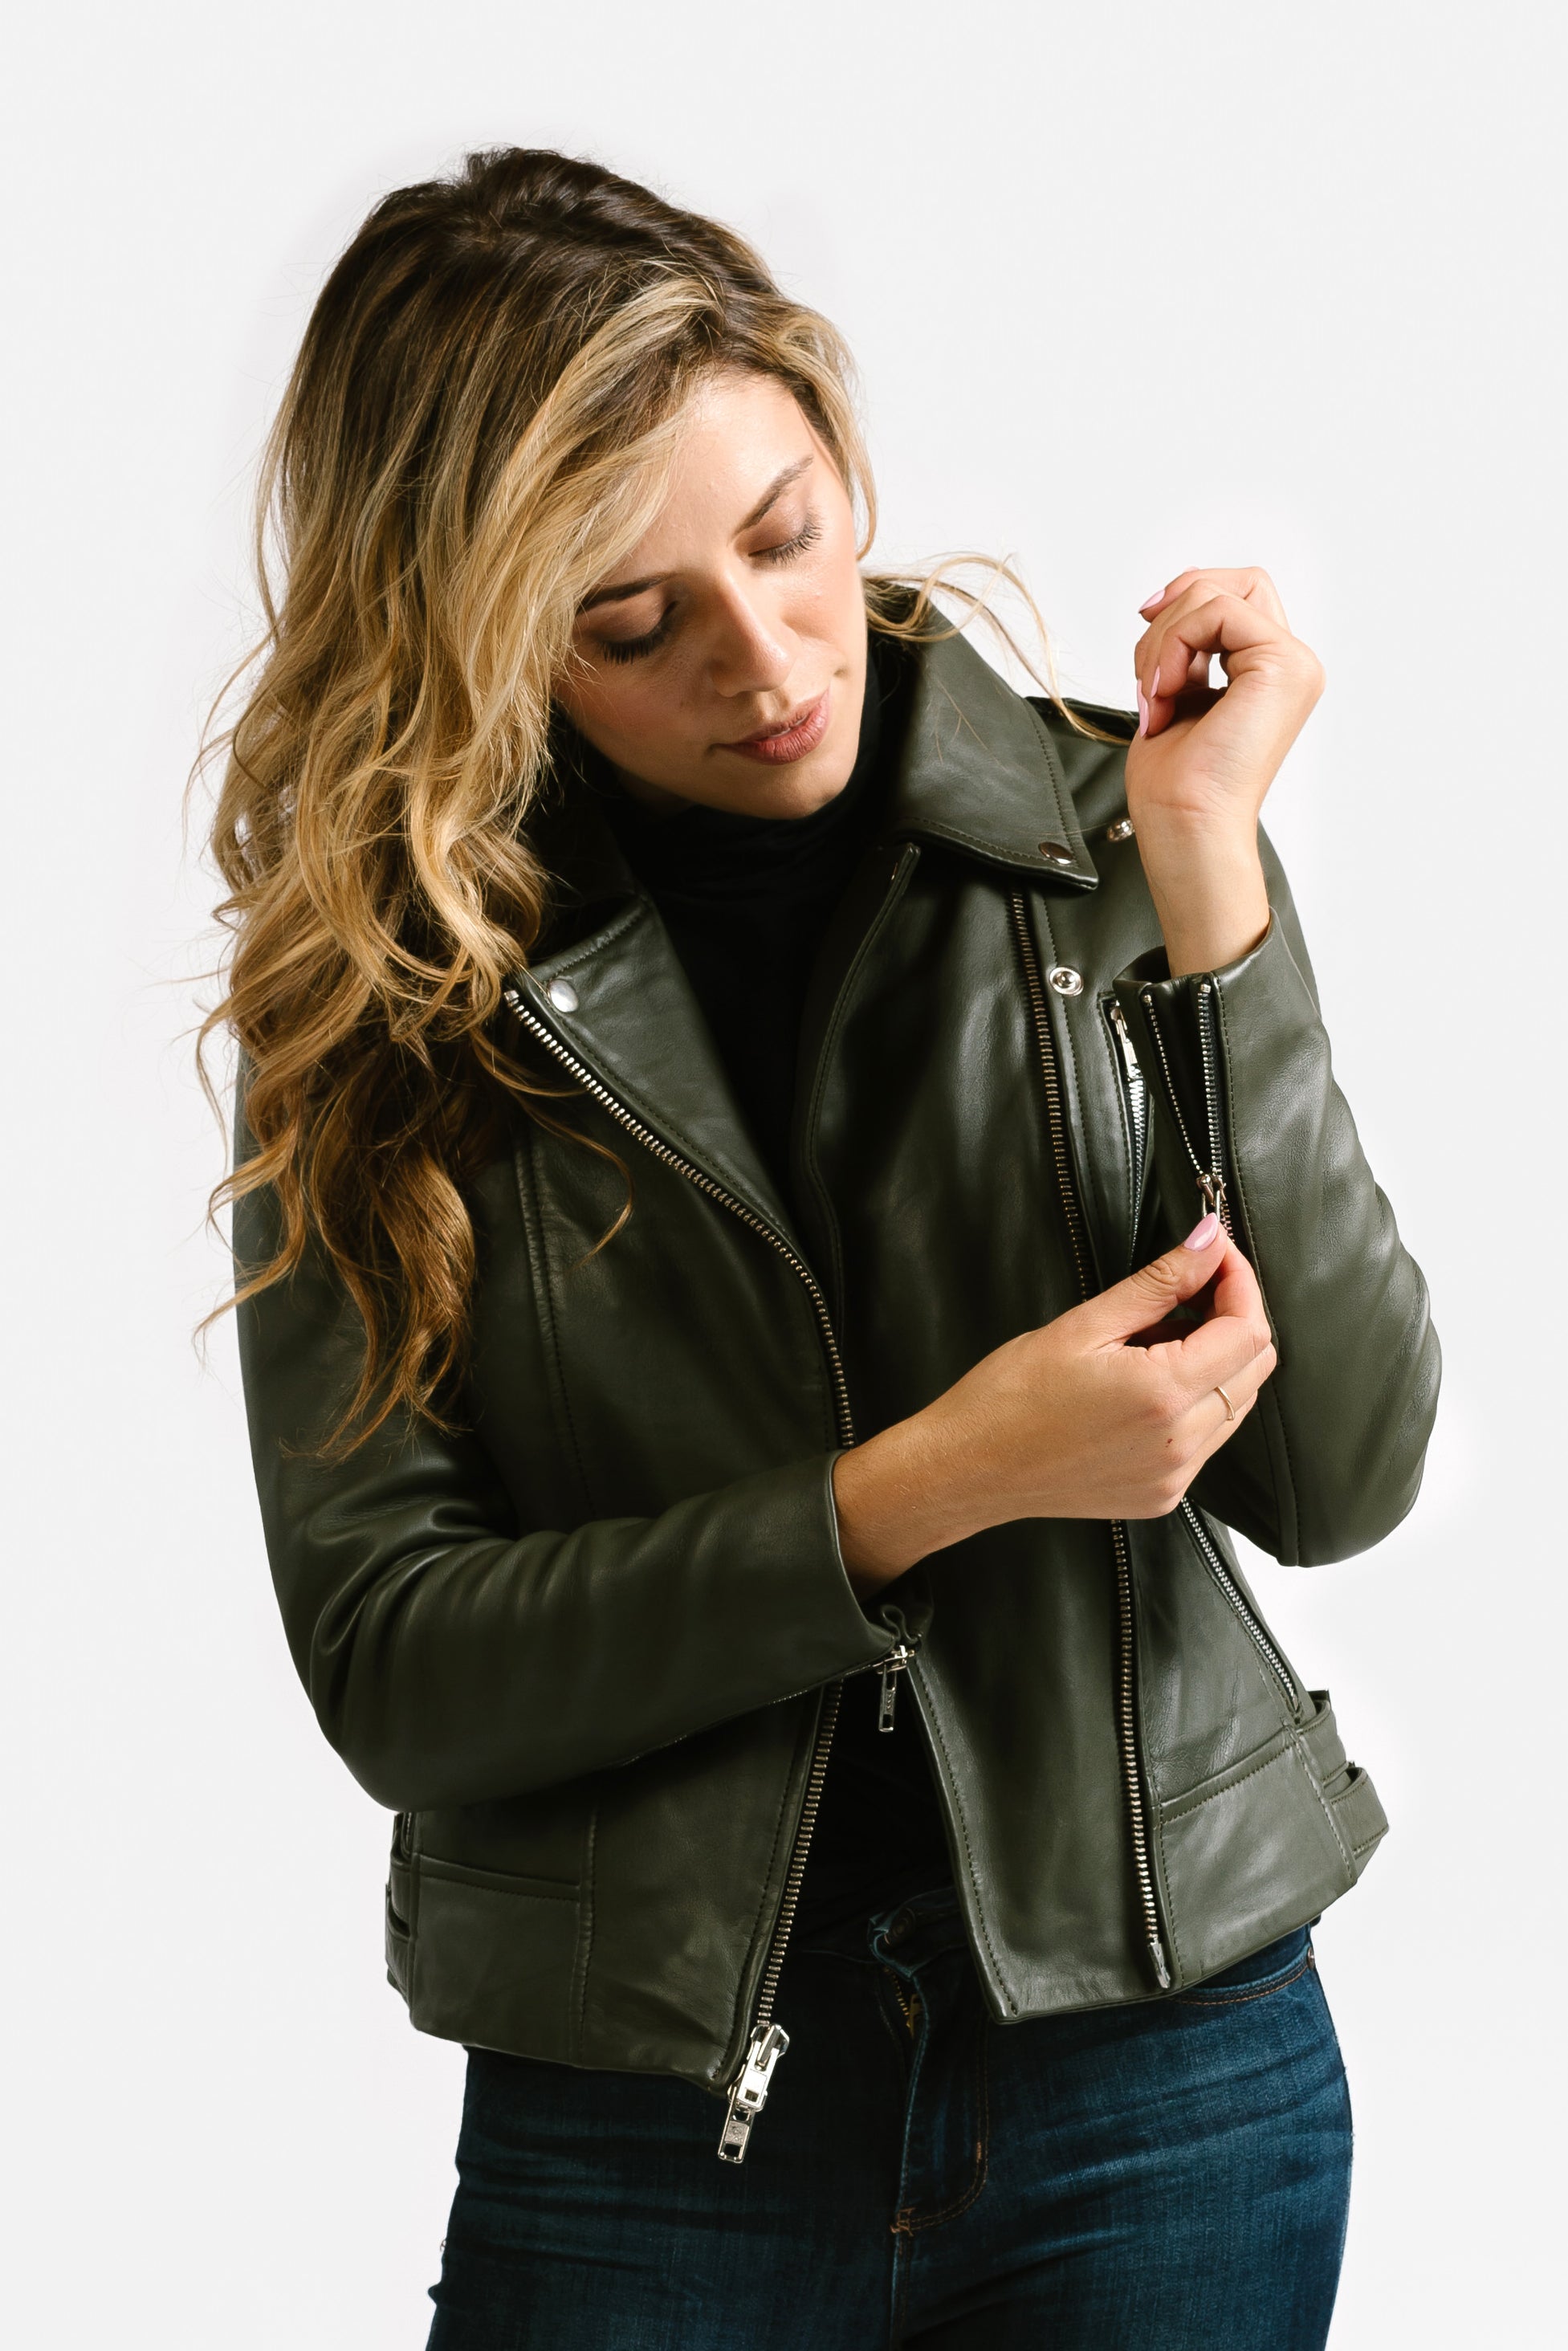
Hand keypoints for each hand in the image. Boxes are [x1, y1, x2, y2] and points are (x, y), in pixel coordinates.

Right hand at [832, 1217, 1276, 1591]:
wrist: (968, 1469)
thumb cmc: (1009, 1396)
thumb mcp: (1082, 1325)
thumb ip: (1158, 1284)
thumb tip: (1208, 1243)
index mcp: (1163, 1394)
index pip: (1248, 1331)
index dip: (1240, 1282)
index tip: (1215, 1253)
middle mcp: (1180, 1442)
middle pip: (1255, 1368)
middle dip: (1236, 1315)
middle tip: (1192, 1284)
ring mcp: (1175, 1475)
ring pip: (1238, 1403)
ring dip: (1218, 1359)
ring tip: (1159, 1333)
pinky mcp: (1163, 1494)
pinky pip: (1209, 1437)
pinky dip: (1198, 1400)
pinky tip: (1150, 1380)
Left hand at [1127, 567, 1323, 974]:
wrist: (1184, 825)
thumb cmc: (1176, 783)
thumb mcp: (1175, 692)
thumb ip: (1186, 646)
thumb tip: (1166, 598)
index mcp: (1271, 672)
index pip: (1235, 596)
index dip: (1185, 598)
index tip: (1144, 627)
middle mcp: (1292, 664)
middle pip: (1234, 582)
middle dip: (1173, 613)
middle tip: (1148, 674)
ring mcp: (1294, 664)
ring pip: (1217, 594)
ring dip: (1164, 641)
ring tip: (1155, 696)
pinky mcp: (1283, 665)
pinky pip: (1216, 612)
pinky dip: (1175, 646)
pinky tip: (1166, 693)